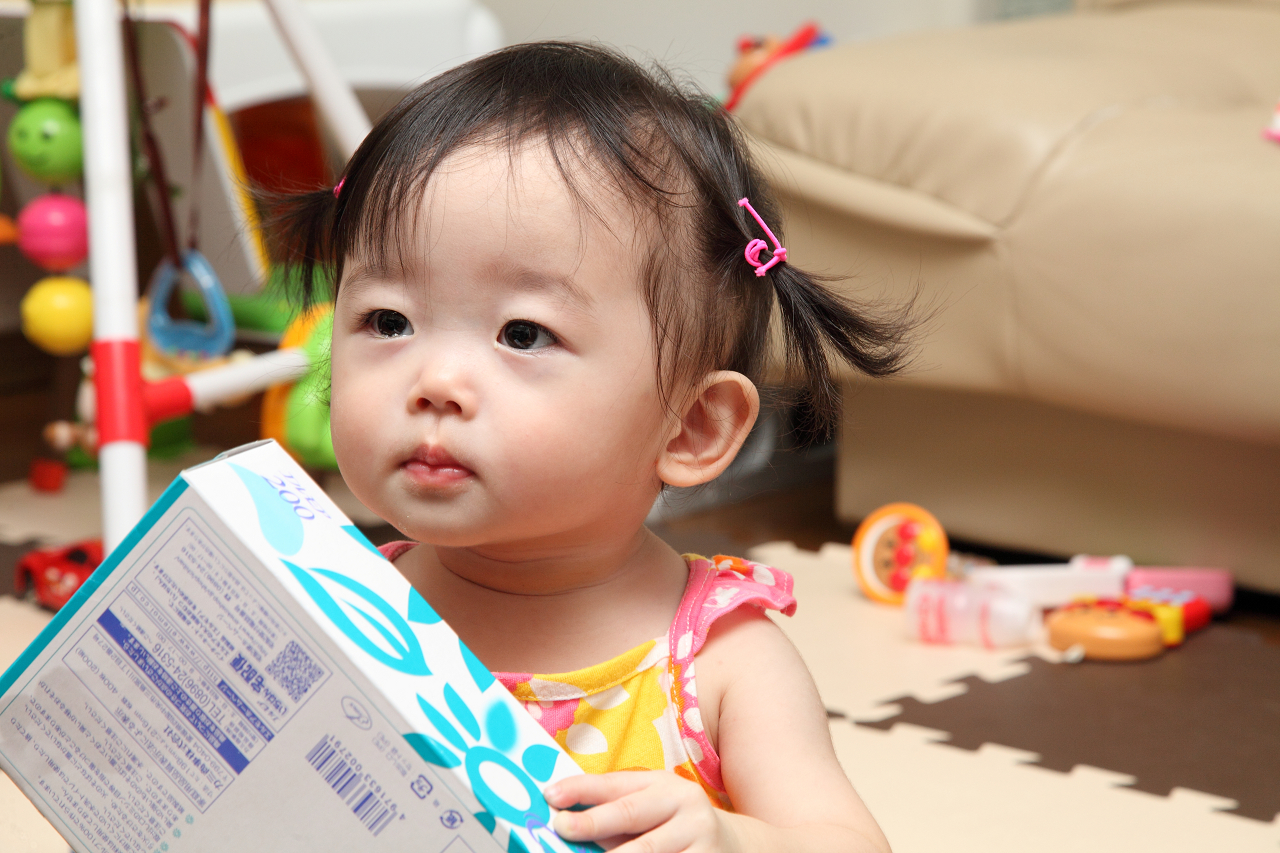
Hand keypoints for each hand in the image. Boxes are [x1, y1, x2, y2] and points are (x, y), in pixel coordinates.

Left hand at [546, 770, 733, 852]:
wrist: (735, 847)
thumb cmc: (675, 828)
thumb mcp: (653, 808)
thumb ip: (615, 813)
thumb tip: (565, 826)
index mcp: (664, 785)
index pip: (616, 785)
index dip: (581, 790)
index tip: (550, 797)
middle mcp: (684, 806)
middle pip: (631, 814)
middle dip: (592, 823)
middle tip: (561, 828)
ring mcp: (699, 838)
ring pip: (648, 852)